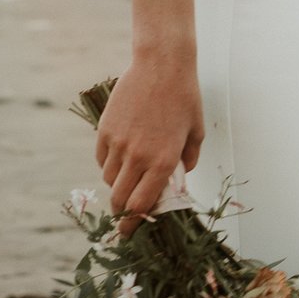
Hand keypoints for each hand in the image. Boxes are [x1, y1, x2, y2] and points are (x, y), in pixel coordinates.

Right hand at [95, 49, 203, 223]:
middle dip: (122, 211)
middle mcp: (138, 157)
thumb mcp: (196, 131)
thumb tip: (179, 180)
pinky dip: (109, 164)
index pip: (141, 205)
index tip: (129, 232)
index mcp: (164, 161)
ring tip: (130, 173)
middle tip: (126, 212)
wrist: (162, 66)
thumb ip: (188, 160)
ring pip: (109, 180)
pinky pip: (101, 159)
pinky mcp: (105, 131)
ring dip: (118, 184)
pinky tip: (121, 155)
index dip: (134, 222)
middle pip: (120, 199)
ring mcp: (118, 144)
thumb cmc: (185, 98)